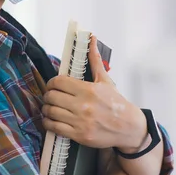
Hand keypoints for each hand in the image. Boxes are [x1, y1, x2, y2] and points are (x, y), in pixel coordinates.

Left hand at [42, 36, 147, 150]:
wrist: (128, 127)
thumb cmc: (117, 104)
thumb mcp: (106, 80)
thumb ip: (95, 60)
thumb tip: (92, 40)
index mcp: (88, 89)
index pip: (58, 82)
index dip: (52, 83)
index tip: (53, 85)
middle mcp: (83, 105)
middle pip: (52, 97)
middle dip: (48, 95)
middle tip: (50, 96)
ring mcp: (80, 121)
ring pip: (50, 112)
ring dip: (46, 109)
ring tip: (49, 107)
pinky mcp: (78, 135)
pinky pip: (54, 127)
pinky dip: (48, 123)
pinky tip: (51, 119)